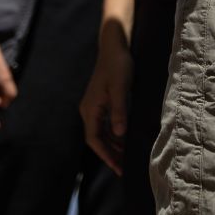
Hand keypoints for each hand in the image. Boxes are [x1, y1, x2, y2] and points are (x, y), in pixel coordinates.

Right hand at [80, 22, 132, 174]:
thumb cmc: (118, 65)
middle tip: (123, 168)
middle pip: (97, 138)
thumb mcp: (120, 88)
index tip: (117, 167)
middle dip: (109, 153)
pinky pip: (105, 123)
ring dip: (112, 144)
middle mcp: (89, 110)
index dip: (105, 155)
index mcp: (90, 109)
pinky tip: (125, 138)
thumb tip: (120, 133)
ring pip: (101, 131)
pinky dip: (114, 133)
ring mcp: (94, 106)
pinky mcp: (101, 101)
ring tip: (126, 157)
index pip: (94, 139)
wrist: (114, 46)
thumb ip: (119, 110)